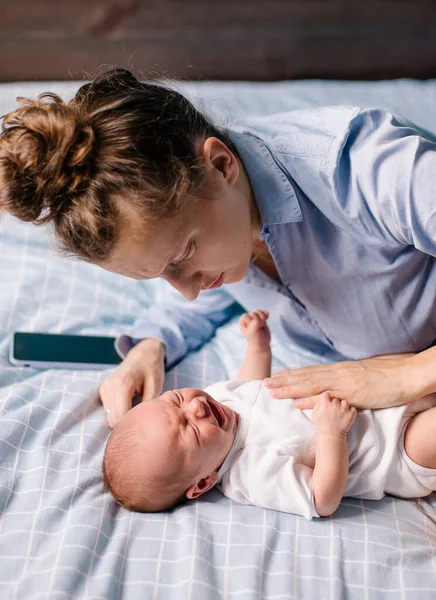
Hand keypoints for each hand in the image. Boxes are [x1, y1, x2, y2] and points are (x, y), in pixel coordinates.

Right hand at [99, 338, 164, 427]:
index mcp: (122, 384)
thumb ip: (147, 406)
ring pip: (109, 418)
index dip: (131, 425)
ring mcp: (104, 388)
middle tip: (142, 421)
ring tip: (137, 414)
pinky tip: (131, 409)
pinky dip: (119, 414)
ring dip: (122, 420)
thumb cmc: (152, 370)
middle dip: (126, 424)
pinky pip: (109, 412)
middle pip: (112, 420)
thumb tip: (142, 425)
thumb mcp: (156, 387)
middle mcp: (109, 386)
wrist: (143, 355)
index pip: (119, 416)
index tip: (143, 426)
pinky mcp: (104, 391)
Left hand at [239, 310, 270, 345]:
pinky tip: (267, 317)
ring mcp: (255, 319)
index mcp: (243, 322)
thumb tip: (264, 314)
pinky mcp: (261, 320)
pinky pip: (263, 313)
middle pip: (253, 313)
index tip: (253, 327)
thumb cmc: (255, 339)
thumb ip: (256, 321)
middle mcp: (248, 320)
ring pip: (259, 312)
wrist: (261, 344)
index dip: (250, 321)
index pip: (246, 315)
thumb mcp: (253, 330)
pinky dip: (265, 314)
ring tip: (262, 324)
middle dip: (258, 319)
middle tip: (259, 327)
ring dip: (262, 317)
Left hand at [264, 354, 414, 409]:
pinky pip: (328, 398)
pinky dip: (311, 400)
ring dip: (289, 388)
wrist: (408, 374)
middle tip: (264, 383)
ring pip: (311, 385)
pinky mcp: (353, 394)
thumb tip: (339, 385)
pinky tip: (296, 403)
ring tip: (272, 390)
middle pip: (306, 376)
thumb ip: (349, 379)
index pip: (312, 371)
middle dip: (284, 381)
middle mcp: (339, 373)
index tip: (277, 376)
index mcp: (341, 370)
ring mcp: (344, 383)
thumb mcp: (365, 375)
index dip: (293, 374)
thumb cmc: (391, 376)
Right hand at [312, 392, 355, 437]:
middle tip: (333, 409)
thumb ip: (317, 405)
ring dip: (343, 406)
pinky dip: (351, 411)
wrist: (331, 436)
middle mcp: (335, 405)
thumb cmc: (321, 426)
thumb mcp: (315, 414)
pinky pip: (353, 408)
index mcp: (325, 404)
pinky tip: (347, 414)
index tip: (327, 401)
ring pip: (345, 402)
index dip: (327, 397)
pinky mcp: (350, 415)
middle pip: (336, 398)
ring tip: (341, 411)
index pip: (327, 394)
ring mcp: (343, 409)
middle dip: (334, 403)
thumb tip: (321, 399)